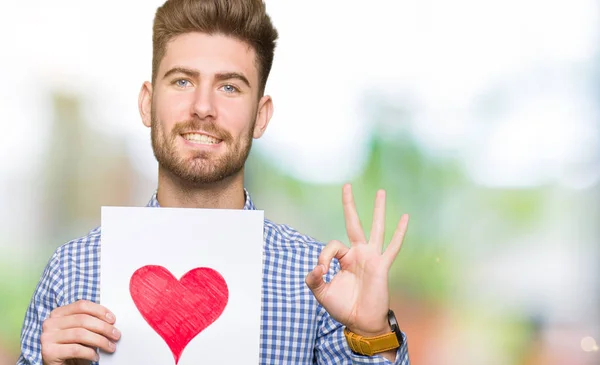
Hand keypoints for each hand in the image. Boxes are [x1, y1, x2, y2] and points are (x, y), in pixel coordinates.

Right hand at [41, 300, 120, 364]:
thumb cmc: (72, 347)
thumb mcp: (80, 331)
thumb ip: (89, 322)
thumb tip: (111, 320)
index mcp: (58, 313)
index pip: (81, 305)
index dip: (100, 311)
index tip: (113, 320)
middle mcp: (50, 323)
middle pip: (83, 320)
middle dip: (104, 327)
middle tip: (116, 335)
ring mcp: (47, 337)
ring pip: (81, 334)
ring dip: (100, 341)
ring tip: (110, 347)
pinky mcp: (49, 352)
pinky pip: (75, 349)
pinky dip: (90, 353)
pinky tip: (96, 357)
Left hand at [305, 184, 408, 336]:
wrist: (360, 322)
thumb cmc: (342, 307)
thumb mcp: (321, 293)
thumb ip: (313, 279)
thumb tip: (316, 267)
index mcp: (344, 258)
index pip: (332, 246)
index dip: (322, 256)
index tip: (320, 271)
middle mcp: (358, 253)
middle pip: (354, 223)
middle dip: (349, 205)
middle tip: (346, 185)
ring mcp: (371, 257)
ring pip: (376, 228)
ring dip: (378, 210)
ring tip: (381, 191)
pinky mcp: (382, 265)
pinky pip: (392, 247)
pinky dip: (399, 233)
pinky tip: (405, 218)